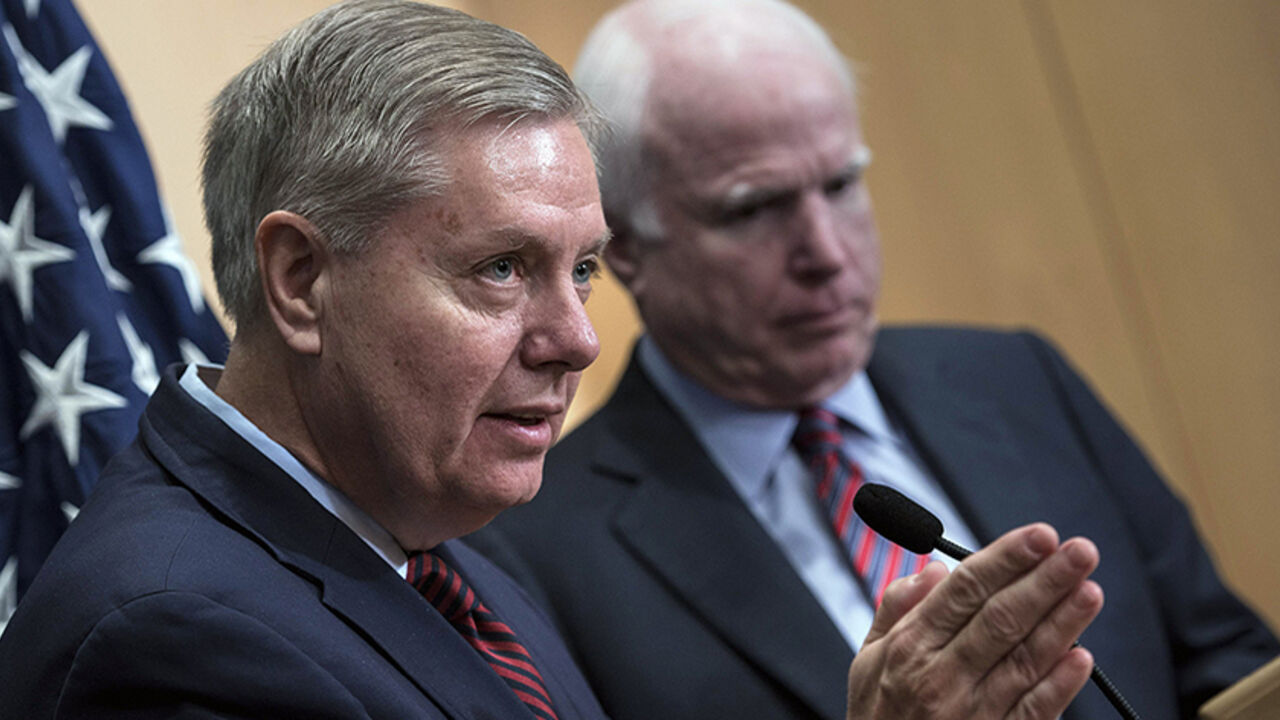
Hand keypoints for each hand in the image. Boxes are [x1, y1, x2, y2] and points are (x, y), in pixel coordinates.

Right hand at [845, 523, 1102, 718]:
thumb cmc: (879, 718)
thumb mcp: (866, 660)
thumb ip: (896, 608)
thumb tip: (934, 570)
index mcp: (909, 647)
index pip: (964, 591)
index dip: (1005, 559)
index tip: (1038, 535)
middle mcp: (940, 677)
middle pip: (1001, 619)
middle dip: (1044, 581)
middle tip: (1079, 551)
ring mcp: (971, 713)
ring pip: (1025, 660)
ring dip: (1062, 623)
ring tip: (1090, 590)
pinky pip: (1034, 712)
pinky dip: (1060, 685)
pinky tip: (1082, 656)